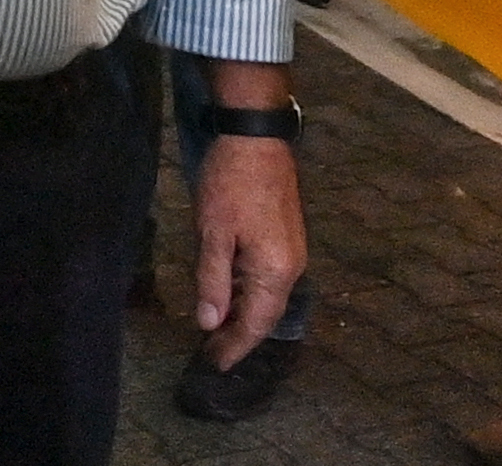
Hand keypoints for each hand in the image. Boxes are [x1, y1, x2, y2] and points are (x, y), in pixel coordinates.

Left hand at [191, 133, 306, 368]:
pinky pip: (266, 277)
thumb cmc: (231, 184)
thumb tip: (209, 323)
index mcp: (276, 271)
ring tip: (216, 330)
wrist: (255, 136)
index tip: (213, 364)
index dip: (234, 346)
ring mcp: (291, 251)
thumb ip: (212, 280)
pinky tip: (228, 294)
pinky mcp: (284, 237)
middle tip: (211, 352)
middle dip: (239, 335)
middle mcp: (291, 267)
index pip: (256, 323)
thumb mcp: (213, 233)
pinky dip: (247, 292)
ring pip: (266, 295)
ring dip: (242, 313)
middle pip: (265, 313)